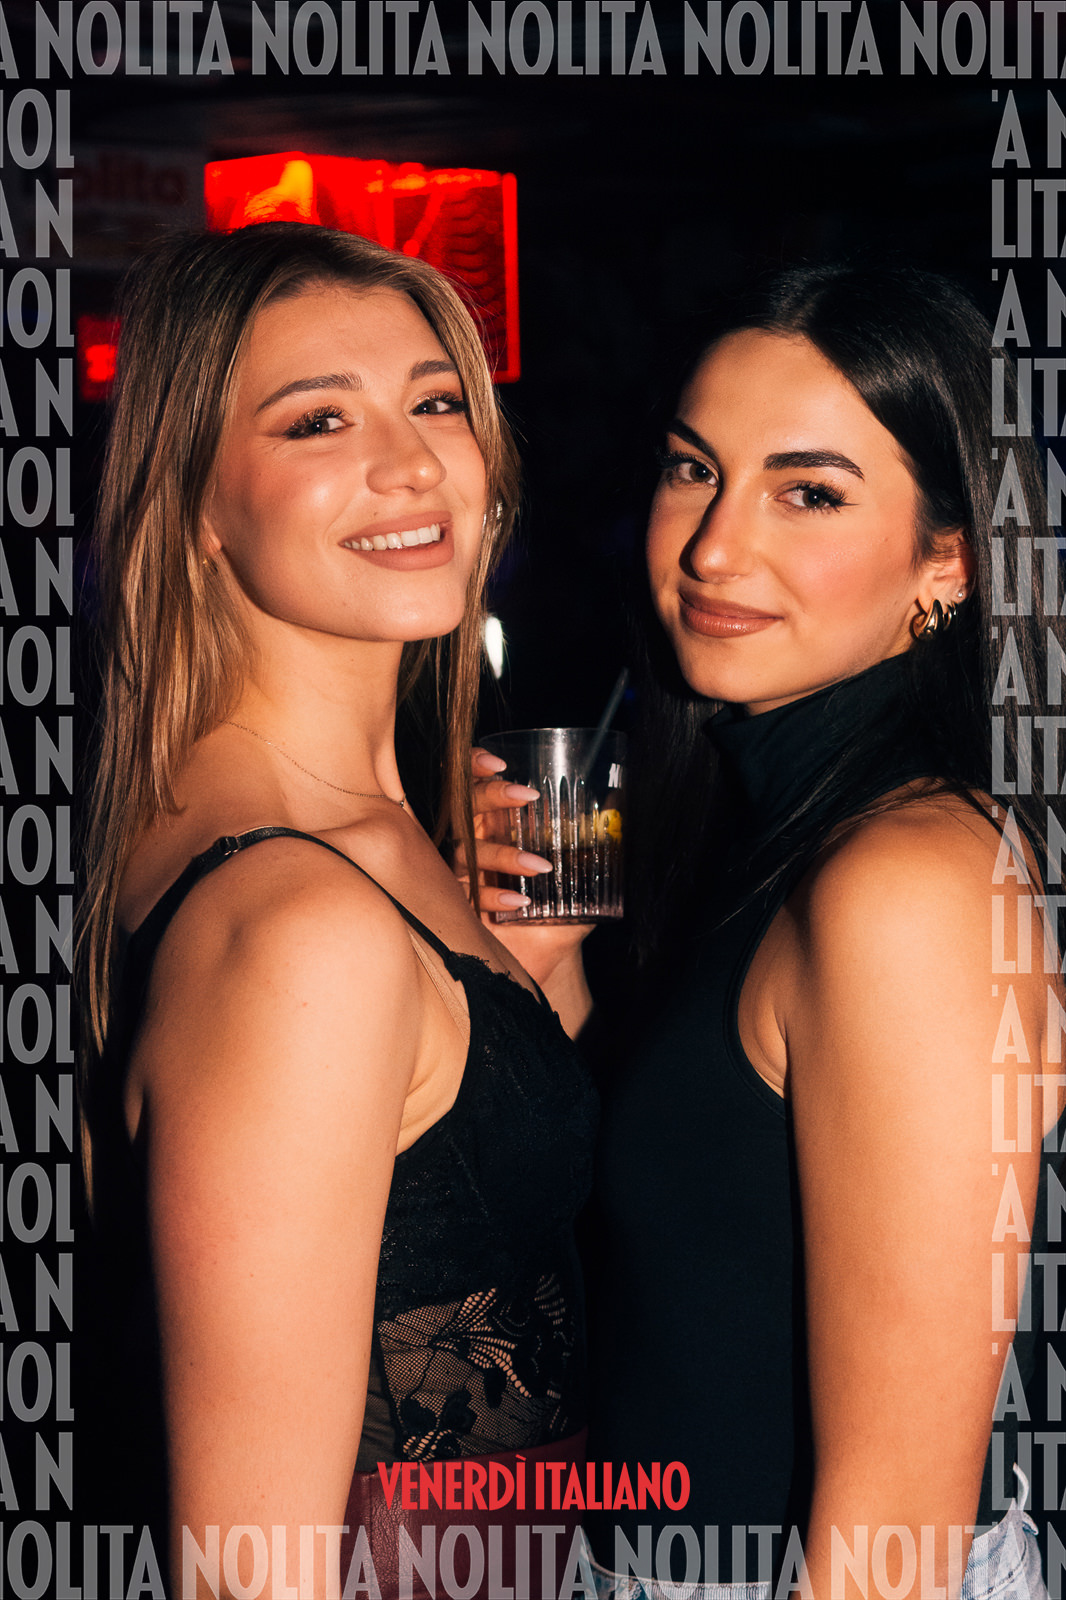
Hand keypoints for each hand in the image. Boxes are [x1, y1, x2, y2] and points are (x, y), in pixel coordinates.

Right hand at [458, 748, 594, 1028]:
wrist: (549, 951)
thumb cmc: (559, 904)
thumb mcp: (582, 867)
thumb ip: (596, 837)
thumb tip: (620, 799)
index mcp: (495, 825)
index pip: (476, 785)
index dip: (476, 766)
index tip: (499, 762)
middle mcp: (475, 843)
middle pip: (466, 807)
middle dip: (492, 796)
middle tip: (526, 796)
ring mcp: (465, 876)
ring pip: (469, 852)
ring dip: (505, 855)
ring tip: (540, 866)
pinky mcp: (464, 908)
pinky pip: (472, 896)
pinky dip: (495, 897)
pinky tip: (518, 902)